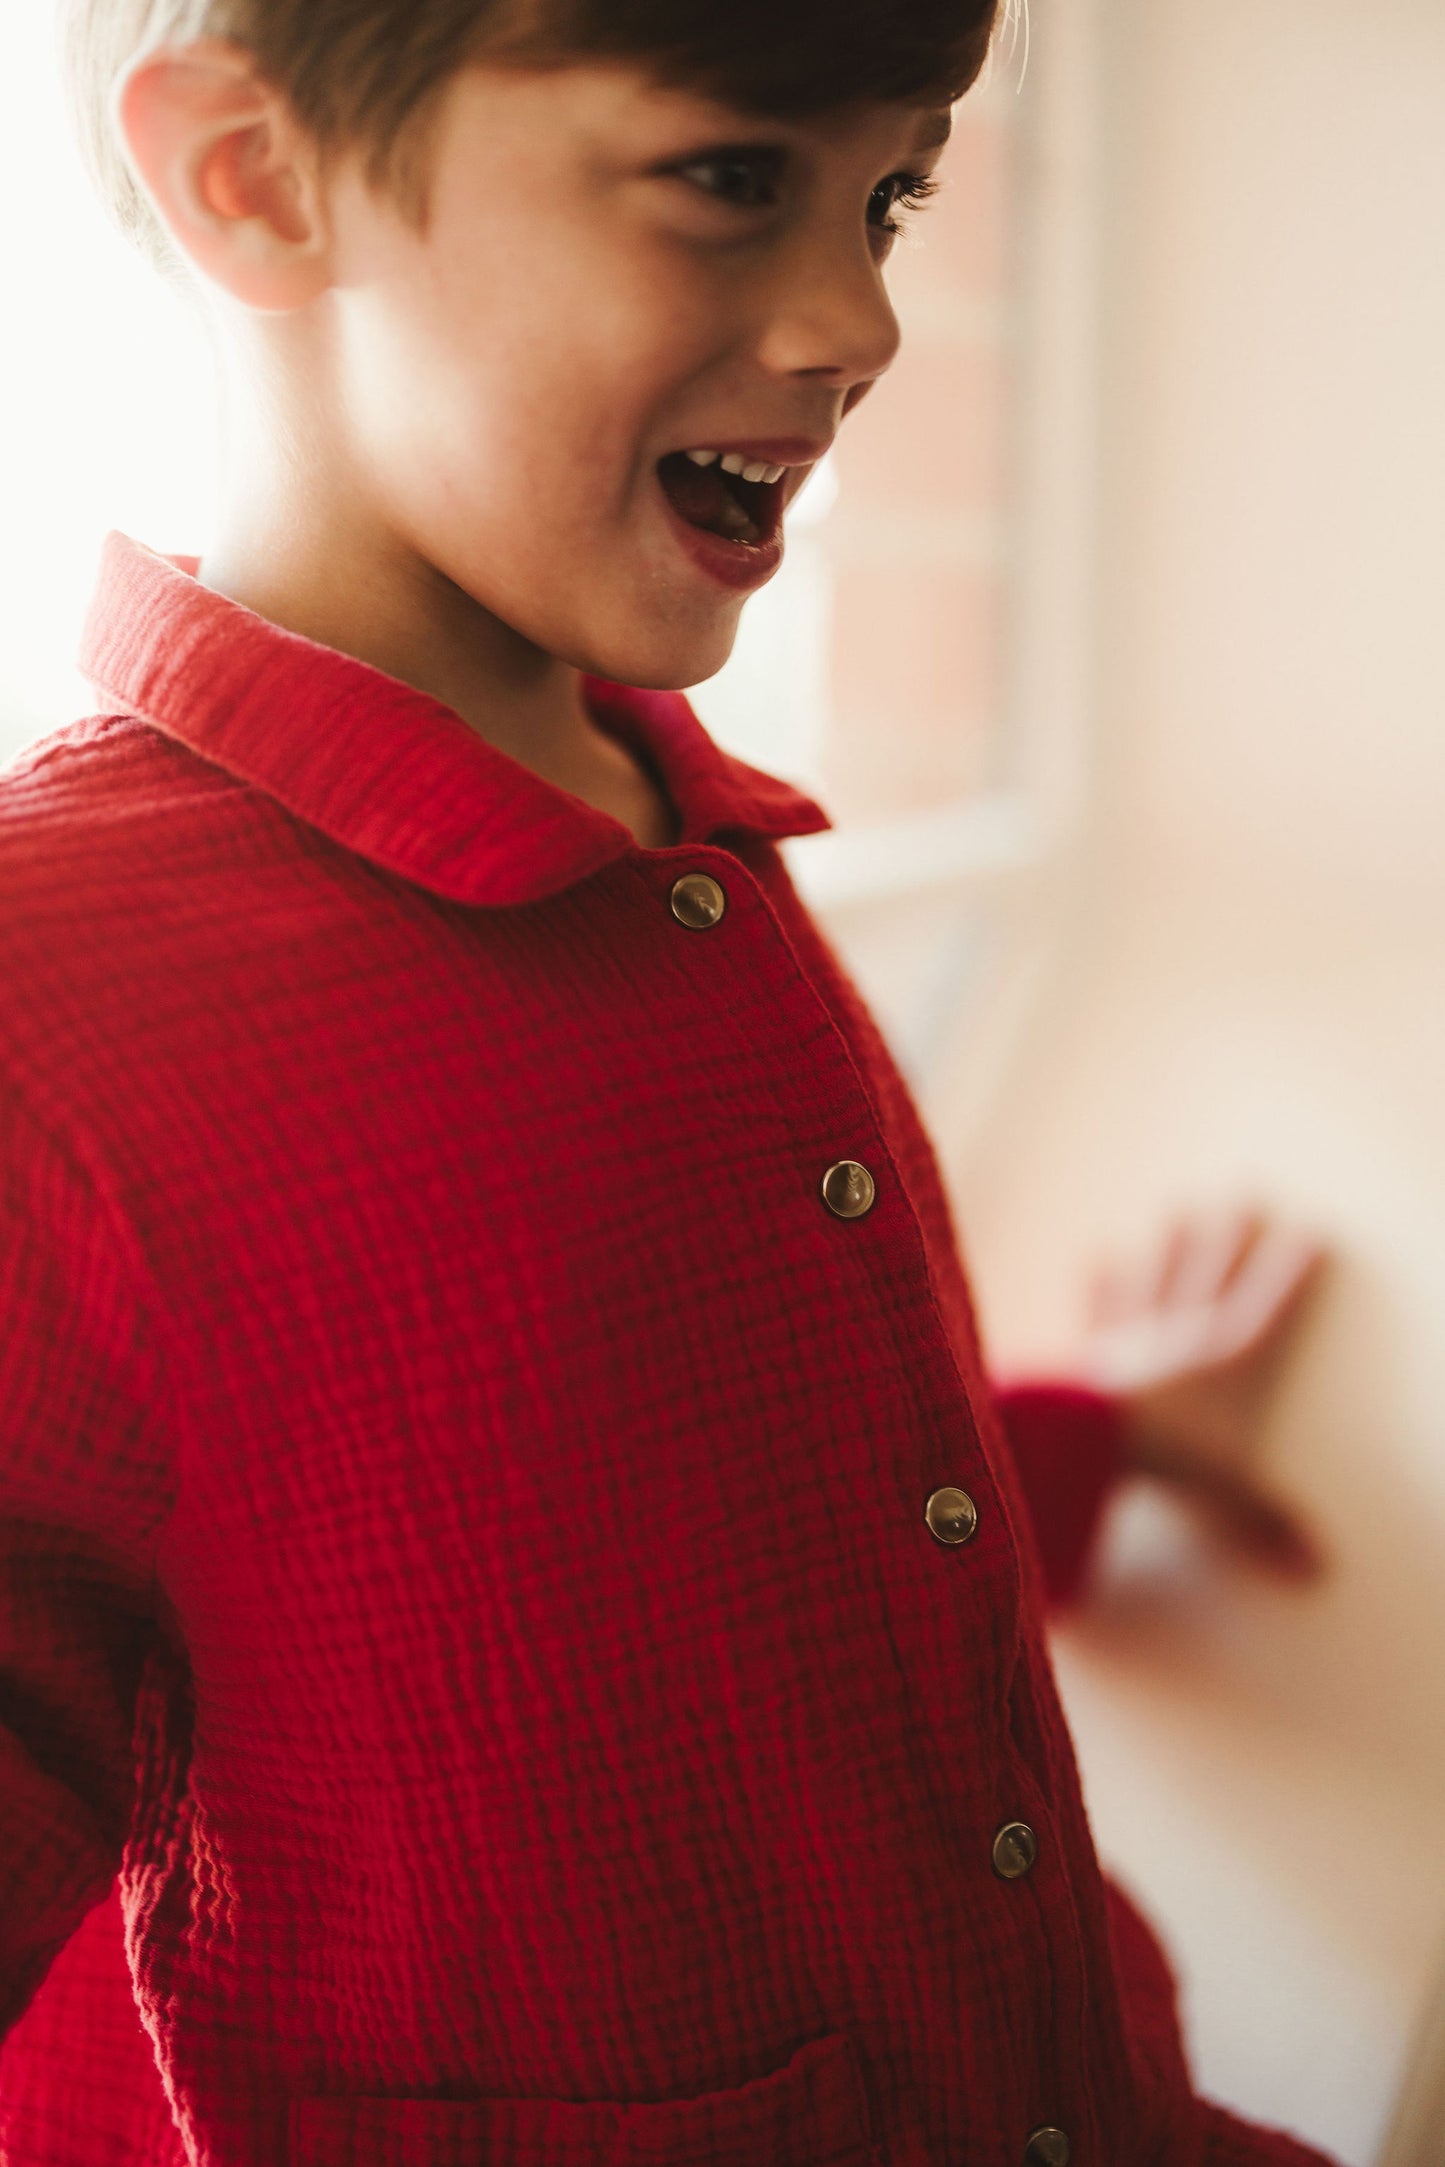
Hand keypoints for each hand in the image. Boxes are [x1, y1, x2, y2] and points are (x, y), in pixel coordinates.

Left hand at [1080, 1211, 1329, 1580]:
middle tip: (1244, 1194)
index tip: (1309, 1233)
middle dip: (1231, 1240)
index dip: (1287, 1274)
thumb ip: (1263, 1523)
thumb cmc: (1157, 1460)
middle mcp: (1175, 1341)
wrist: (1076, 1440)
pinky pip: (1096, 1310)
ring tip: (1175, 1212)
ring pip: (1154, 1280)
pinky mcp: (1082, 1356)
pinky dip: (1098, 1286)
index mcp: (1221, 1366)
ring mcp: (1124, 1341)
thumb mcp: (1223, 1497)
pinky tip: (1096, 1255)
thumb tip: (1315, 1571)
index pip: (1265, 1310)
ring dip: (1169, 1249)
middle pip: (1210, 1277)